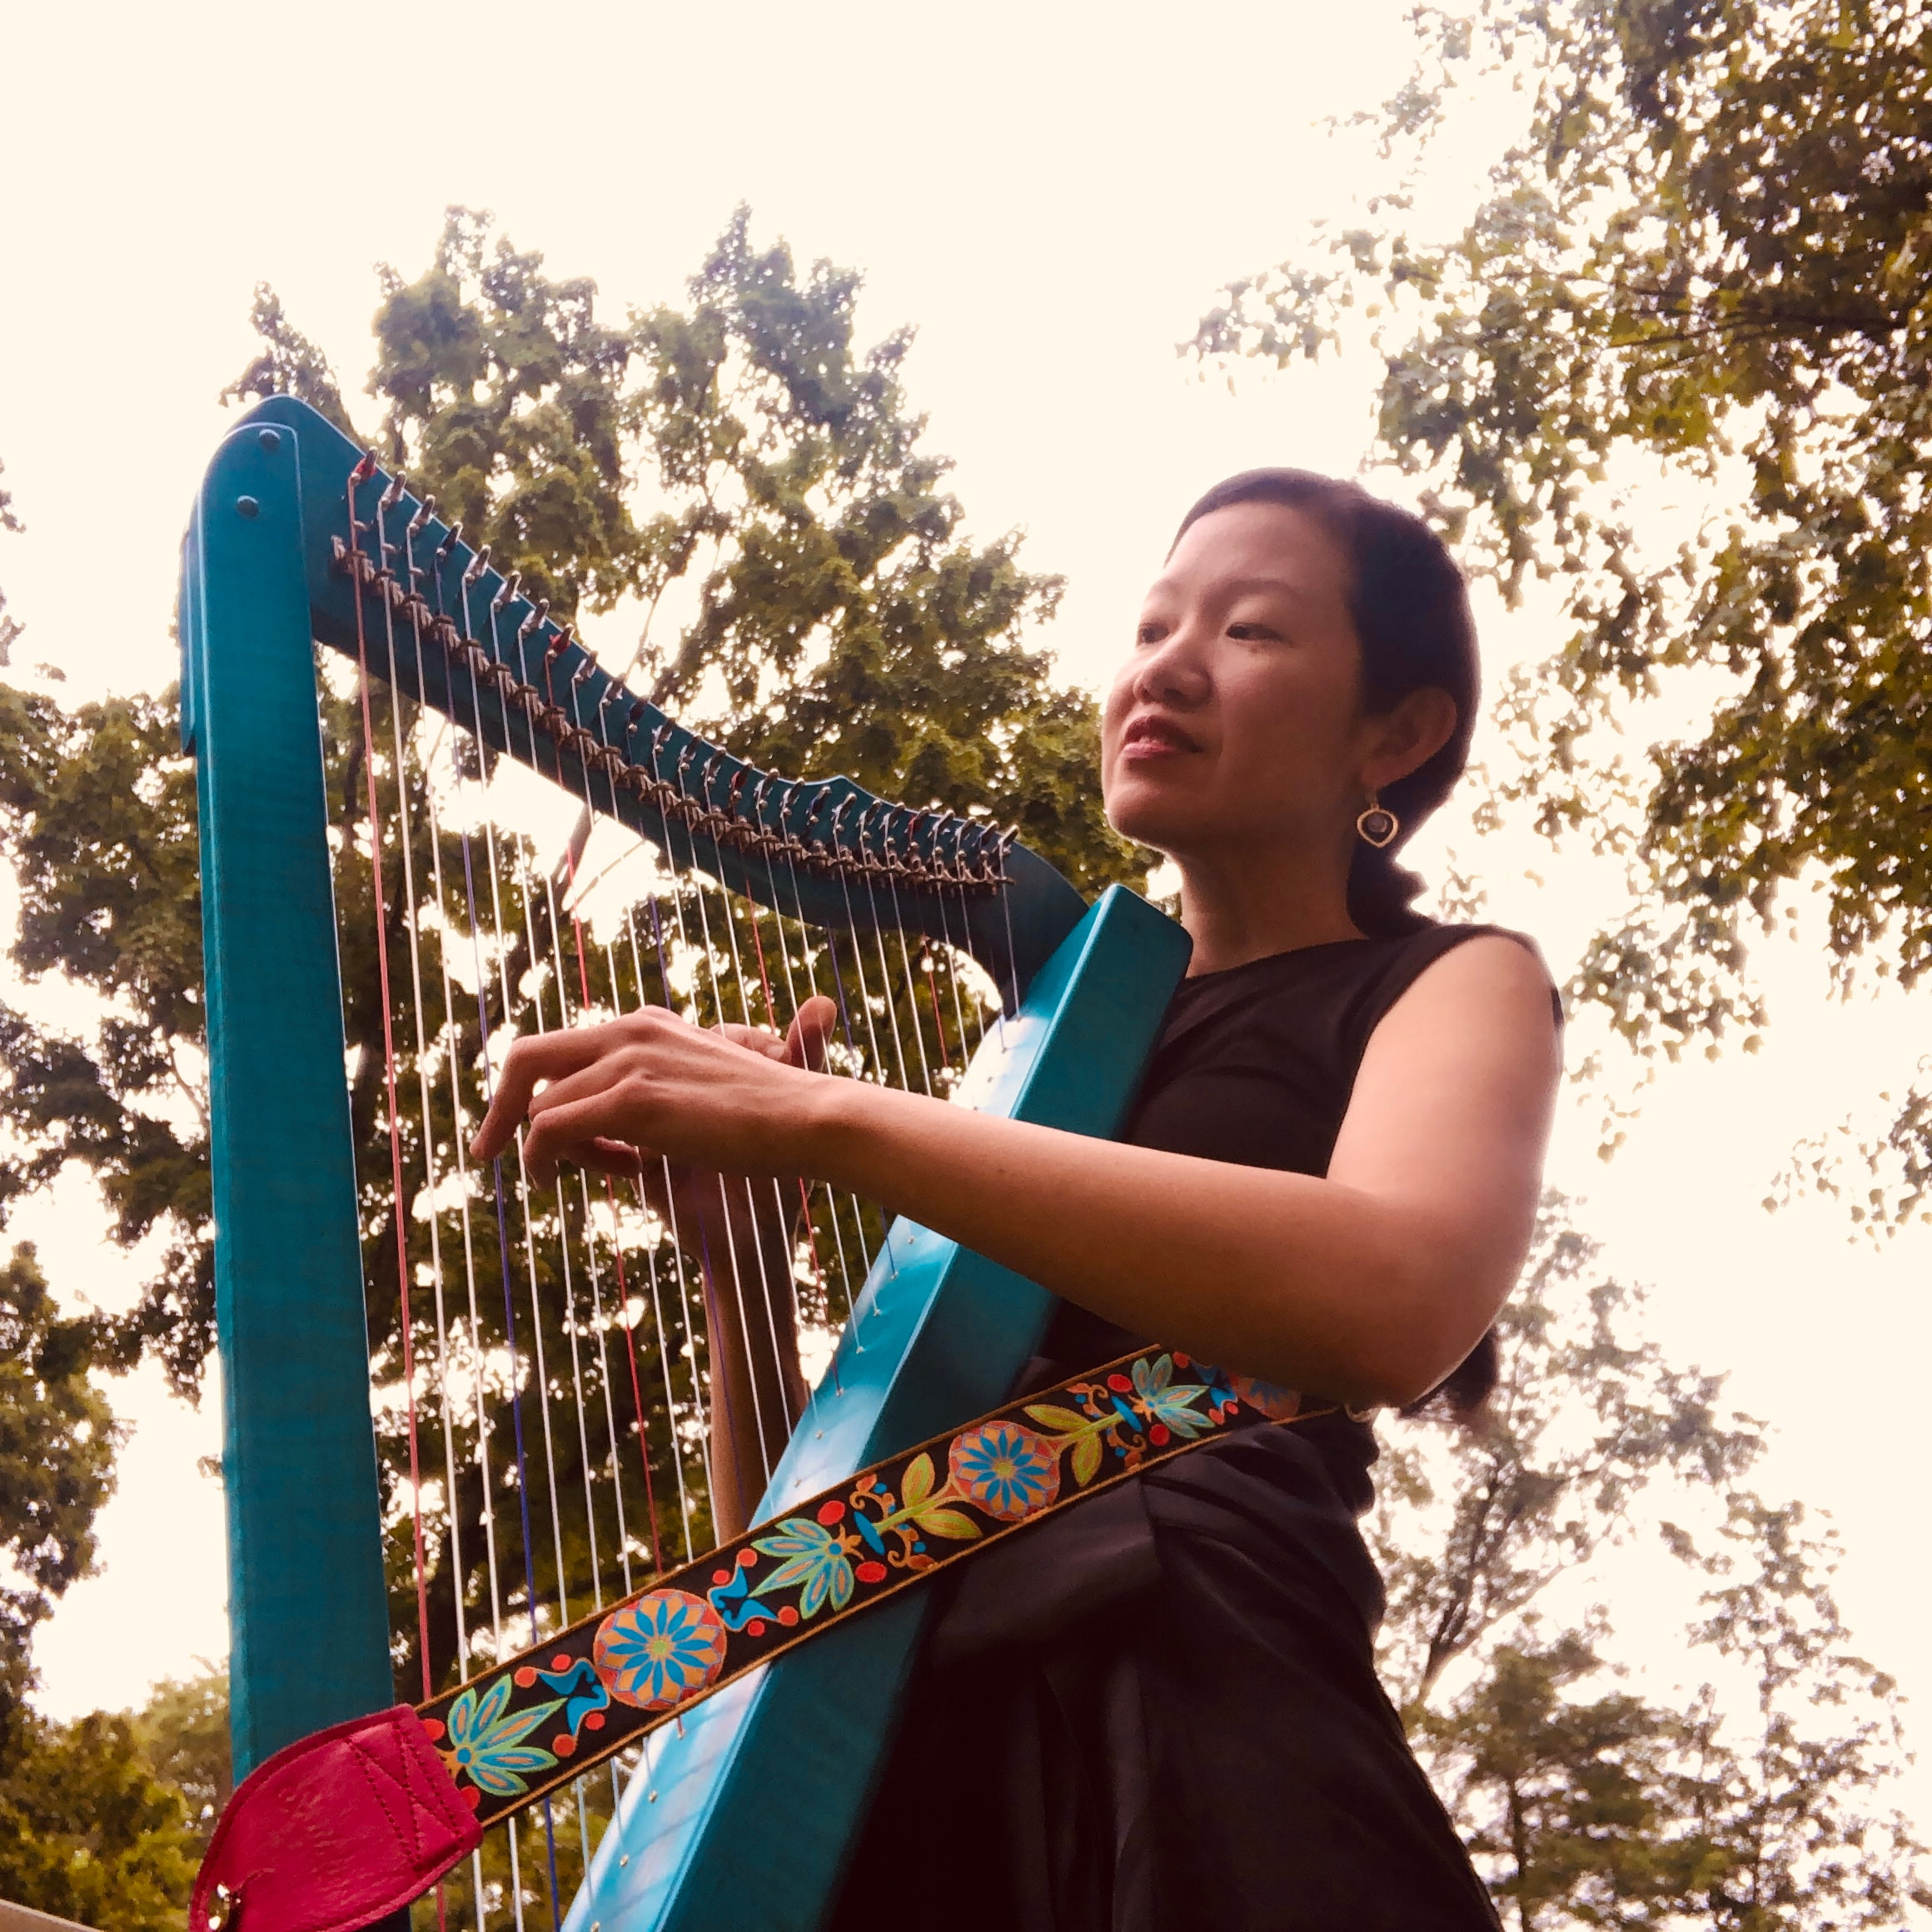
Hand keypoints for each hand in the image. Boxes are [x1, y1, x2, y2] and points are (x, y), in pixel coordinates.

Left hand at [469, 995, 837, 1193]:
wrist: (814, 1123)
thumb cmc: (771, 1125)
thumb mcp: (700, 1104)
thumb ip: (651, 1107)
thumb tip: (618, 1141)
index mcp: (648, 1024)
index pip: (564, 1049)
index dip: (545, 1095)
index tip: (549, 1144)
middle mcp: (631, 1029)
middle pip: (527, 1056)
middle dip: (500, 1107)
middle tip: (486, 1152)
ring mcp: (629, 1060)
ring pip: (539, 1104)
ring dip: (545, 1151)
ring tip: (577, 1179)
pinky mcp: (632, 1100)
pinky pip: (551, 1130)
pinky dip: (550, 1161)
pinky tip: (587, 1180)